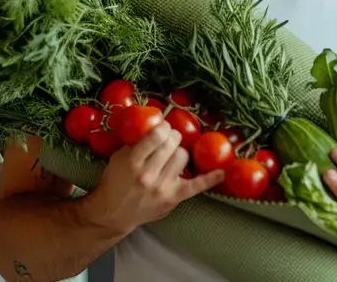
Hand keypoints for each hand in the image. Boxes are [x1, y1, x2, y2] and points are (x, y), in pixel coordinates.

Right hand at [85, 121, 224, 234]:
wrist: (114, 213)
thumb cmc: (115, 182)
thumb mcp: (118, 158)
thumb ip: (134, 142)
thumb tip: (155, 123)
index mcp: (133, 162)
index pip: (156, 136)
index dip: (163, 128)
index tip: (162, 128)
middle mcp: (148, 175)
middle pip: (171, 144)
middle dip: (173, 136)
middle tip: (170, 138)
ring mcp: (163, 187)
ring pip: (183, 157)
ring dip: (180, 151)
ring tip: (174, 153)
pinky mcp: (174, 198)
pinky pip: (196, 186)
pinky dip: (210, 178)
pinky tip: (222, 172)